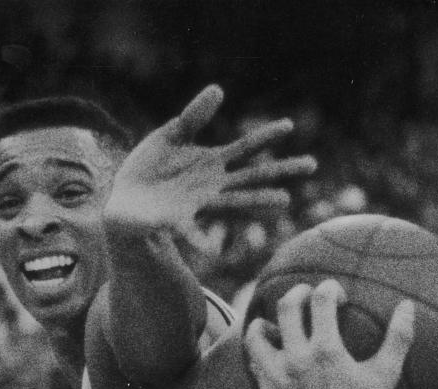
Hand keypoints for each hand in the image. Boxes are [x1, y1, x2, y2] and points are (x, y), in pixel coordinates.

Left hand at [105, 84, 315, 235]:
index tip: (289, 125)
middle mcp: (213, 186)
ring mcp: (199, 204)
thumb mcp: (169, 136)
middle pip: (253, 176)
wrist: (125, 202)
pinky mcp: (177, 220)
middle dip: (281, 171)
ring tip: (284, 201)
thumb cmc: (149, 170)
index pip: (246, 148)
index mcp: (212, 163)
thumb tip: (220, 90)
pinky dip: (200, 241)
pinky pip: (190, 230)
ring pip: (234, 202)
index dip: (266, 136)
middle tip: (313, 164)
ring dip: (258, 202)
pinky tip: (210, 251)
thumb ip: (192, 118)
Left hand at [243, 279, 414, 388]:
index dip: (329, 289)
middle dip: (297, 293)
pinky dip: (260, 352)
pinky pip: (254, 363)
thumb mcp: (387, 372)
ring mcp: (278, 378)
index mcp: (327, 350)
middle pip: (286, 307)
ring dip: (265, 322)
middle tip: (306, 295)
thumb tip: (408, 305)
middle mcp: (298, 360)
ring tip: (276, 323)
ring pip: (256, 334)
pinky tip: (273, 351)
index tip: (337, 296)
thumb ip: (399, 336)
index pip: (320, 299)